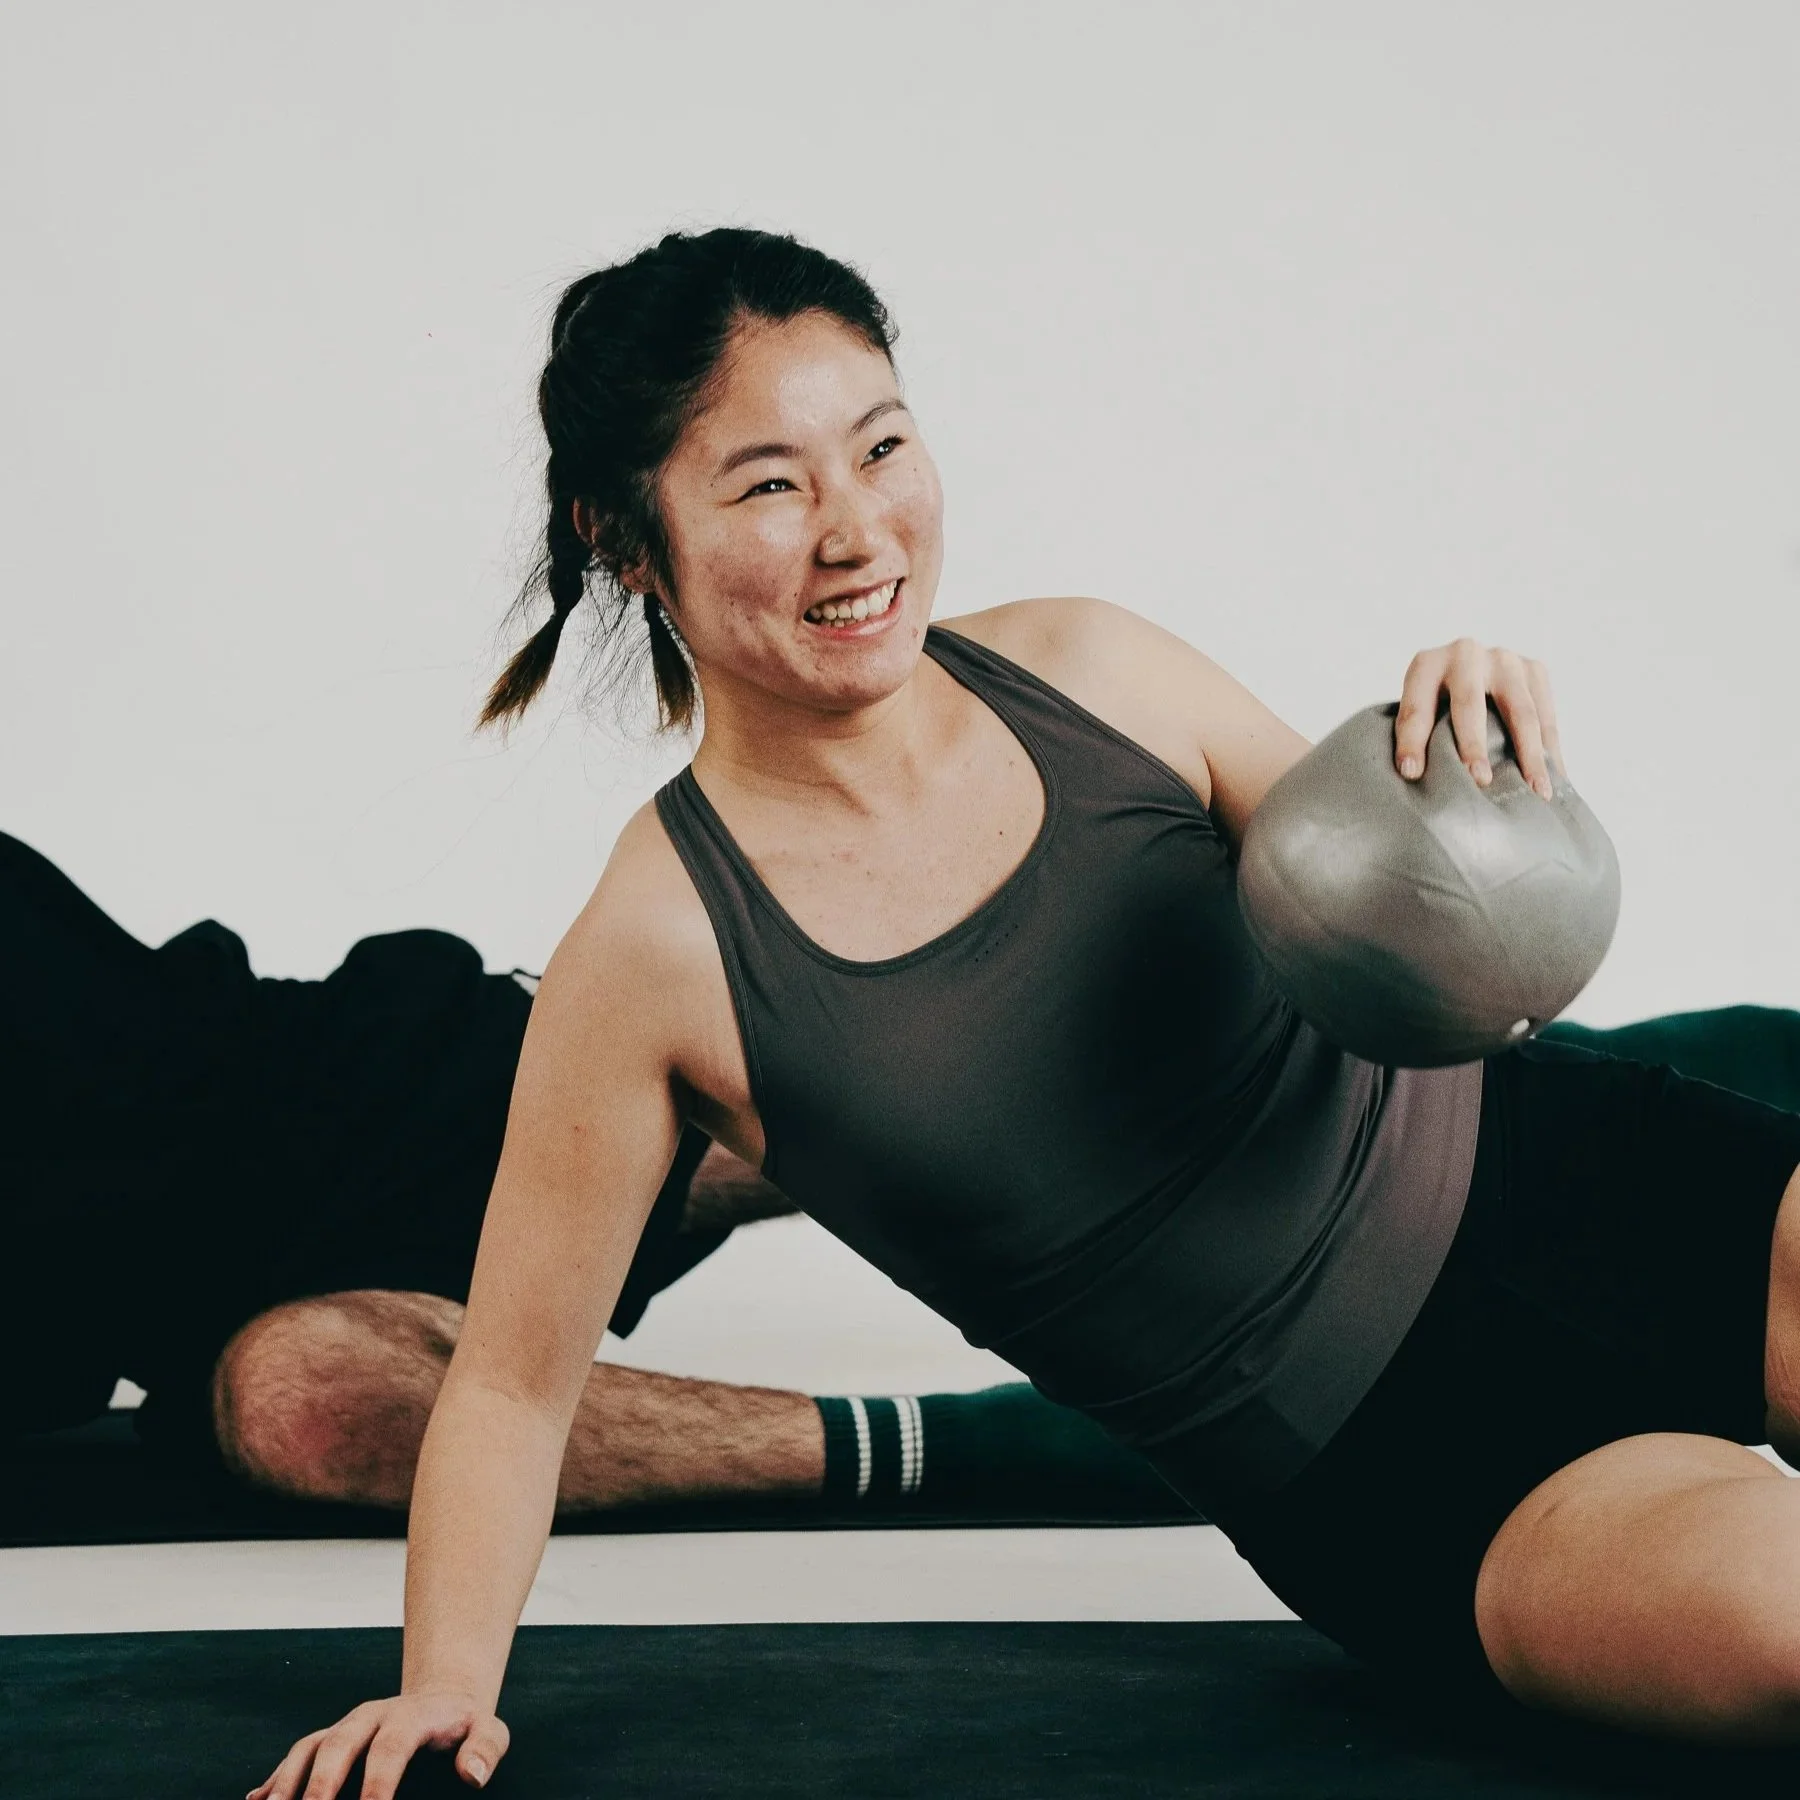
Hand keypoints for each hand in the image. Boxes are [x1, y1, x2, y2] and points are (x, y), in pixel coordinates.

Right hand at [248, 1689, 508, 1799]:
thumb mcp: (489, 1730)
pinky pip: (298, 1755)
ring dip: (286, 1782)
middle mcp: (370, 1717)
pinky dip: (276, 1779)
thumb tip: (472, 1774)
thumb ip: (486, 1748)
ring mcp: (345, 1727)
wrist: (443, 1699)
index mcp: (410, 1716)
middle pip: (338, 1744)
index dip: (378, 1782)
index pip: (391, 1747)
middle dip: (319, 1784)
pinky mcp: (329, 1739)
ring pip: (309, 1748)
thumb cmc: (466, 1727)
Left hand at [1393, 637, 1564, 800]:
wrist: (1470, 670)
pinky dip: (1552, 753)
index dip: (1412, 741)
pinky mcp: (1535, 670)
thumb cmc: (1435, 705)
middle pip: (1470, 704)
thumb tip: (1414, 779)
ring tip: (1537, 793)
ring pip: (1522, 713)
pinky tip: (1556, 782)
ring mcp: (1504, 660)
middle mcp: (1465, 654)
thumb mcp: (1418, 711)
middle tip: (1479, 780)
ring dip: (1531, 756)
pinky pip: (1546, 718)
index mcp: (1426, 665)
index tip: (1411, 774)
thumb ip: (1415, 737)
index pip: (1416, 707)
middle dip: (1474, 745)